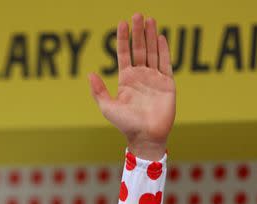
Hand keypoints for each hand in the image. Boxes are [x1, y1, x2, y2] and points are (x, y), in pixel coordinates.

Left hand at [88, 13, 175, 160]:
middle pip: (140, 49)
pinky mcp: (167, 83)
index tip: (122, 23)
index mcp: (126, 79)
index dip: (123, 38)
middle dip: (138, 32)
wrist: (146, 136)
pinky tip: (161, 36)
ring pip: (153, 52)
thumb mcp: (107, 107)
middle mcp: (141, 76)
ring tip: (150, 19)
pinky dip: (164, 50)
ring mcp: (154, 78)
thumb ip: (98, 91)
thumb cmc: (125, 124)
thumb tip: (89, 74)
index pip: (124, 54)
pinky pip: (166, 63)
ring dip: (151, 36)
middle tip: (138, 14)